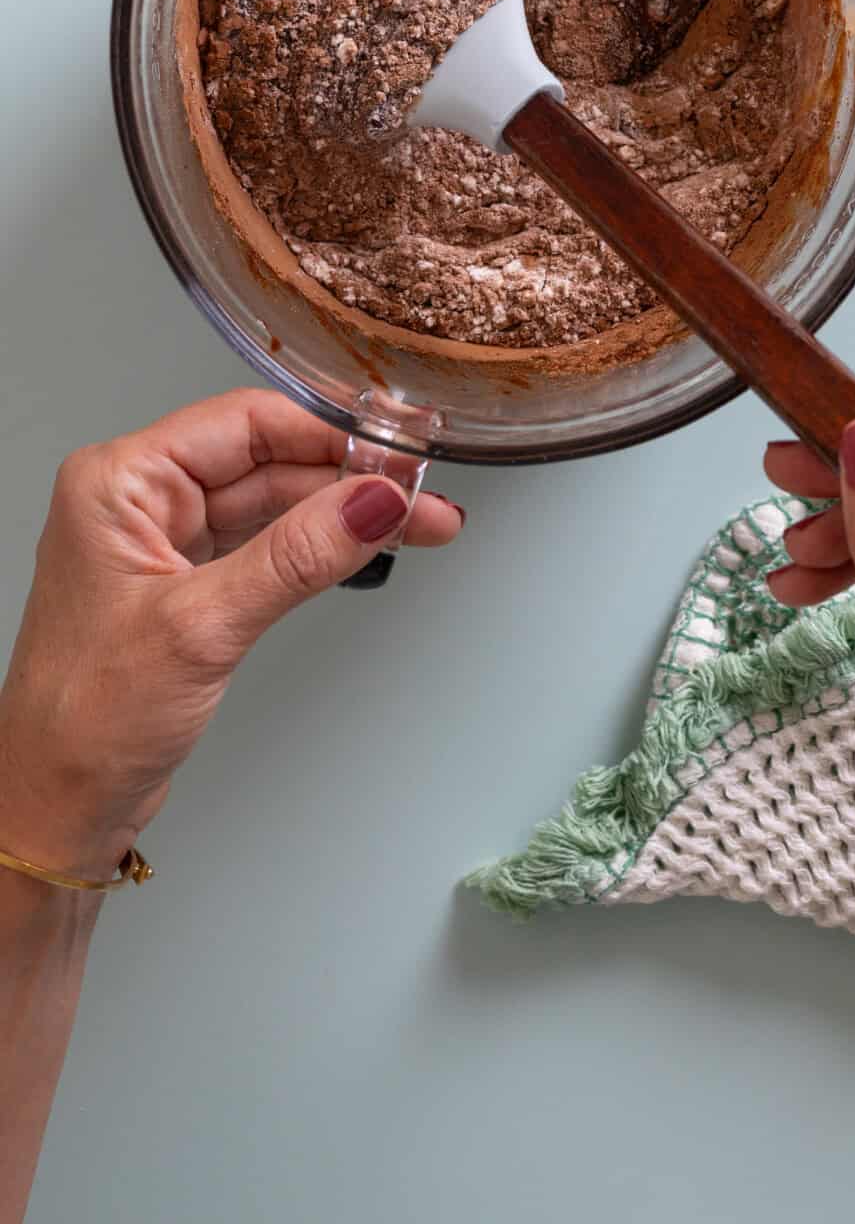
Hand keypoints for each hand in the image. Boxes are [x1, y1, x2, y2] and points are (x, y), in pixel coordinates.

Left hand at [0, 389, 462, 881]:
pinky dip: (320, 547)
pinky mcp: (190, 585)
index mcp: (120, 482)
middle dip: (351, 479)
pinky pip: (267, 544)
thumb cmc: (82, 721)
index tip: (395, 453)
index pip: (244, 424)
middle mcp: (141, 500)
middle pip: (269, 460)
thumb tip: (372, 502)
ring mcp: (166, 543)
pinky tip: (366, 546)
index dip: (329, 434)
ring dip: (345, 514)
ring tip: (419, 522)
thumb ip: (296, 558)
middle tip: (423, 497)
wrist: (57, 806)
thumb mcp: (202, 627)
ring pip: (275, 503)